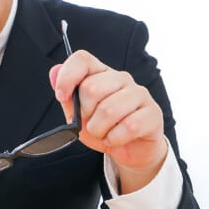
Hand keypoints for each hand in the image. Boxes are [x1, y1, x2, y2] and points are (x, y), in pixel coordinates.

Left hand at [49, 50, 167, 193]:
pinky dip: (115, 139)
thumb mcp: (77, 113)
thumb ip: (67, 94)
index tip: (62, 96)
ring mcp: (139, 94)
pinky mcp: (153, 113)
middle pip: (92, 88)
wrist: (129, 149)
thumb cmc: (103, 127)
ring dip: (99, 129)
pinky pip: (128, 126)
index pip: (82, 59)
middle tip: (90, 123)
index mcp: (100, 73)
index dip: (68, 76)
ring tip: (103, 133)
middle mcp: (121, 78)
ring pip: (109, 110)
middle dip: (85, 114)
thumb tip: (55, 71)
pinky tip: (116, 138)